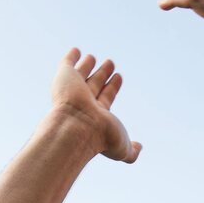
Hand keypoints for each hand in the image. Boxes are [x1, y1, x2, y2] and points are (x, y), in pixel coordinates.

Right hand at [52, 48, 140, 162]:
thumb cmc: (100, 139)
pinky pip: (67, 64)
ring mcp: (74, 90)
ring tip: (94, 57)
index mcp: (97, 116)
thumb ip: (132, 152)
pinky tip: (76, 51)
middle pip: (95, 85)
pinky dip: (71, 57)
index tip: (118, 78)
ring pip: (83, 75)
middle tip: (110, 63)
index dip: (112, 88)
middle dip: (102, 75)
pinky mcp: (64, 77)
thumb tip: (139, 148)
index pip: (106, 98)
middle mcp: (85, 103)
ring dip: (88, 66)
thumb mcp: (123, 148)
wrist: (77, 127)